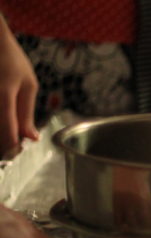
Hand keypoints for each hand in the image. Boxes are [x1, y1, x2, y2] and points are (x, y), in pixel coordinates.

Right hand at [0, 19, 38, 155]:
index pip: (7, 132)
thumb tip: (31, 138)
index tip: (15, 151)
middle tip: (9, 144)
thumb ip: (27, 113)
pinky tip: (2, 122)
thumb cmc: (10, 59)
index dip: (12, 148)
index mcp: (3, 94)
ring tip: (5, 133)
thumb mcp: (27, 84)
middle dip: (1, 144)